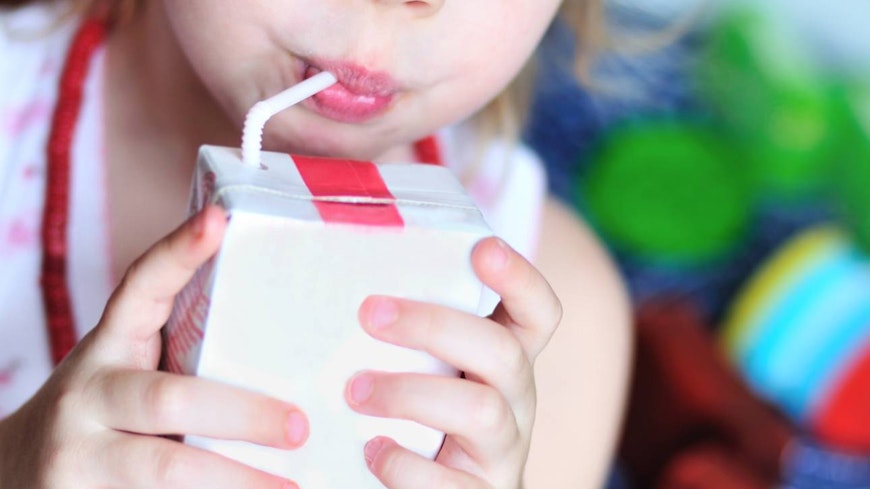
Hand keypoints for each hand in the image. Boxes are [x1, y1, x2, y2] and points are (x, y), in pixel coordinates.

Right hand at [0, 206, 307, 488]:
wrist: (21, 472)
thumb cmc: (107, 413)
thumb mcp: (131, 373)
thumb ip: (186, 358)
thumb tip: (295, 358)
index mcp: (110, 345)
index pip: (142, 286)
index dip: (179, 251)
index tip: (220, 219)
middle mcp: (89, 393)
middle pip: (168, 396)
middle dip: (241, 412)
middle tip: (298, 427)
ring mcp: (79, 453)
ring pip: (162, 466)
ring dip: (233, 479)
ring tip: (291, 487)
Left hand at [347, 237, 561, 488]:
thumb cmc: (429, 418)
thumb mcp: (438, 370)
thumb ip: (420, 335)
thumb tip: (352, 276)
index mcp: (509, 360)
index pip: (539, 313)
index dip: (521, 278)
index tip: (483, 248)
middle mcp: (516, 401)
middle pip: (502, 352)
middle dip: (434, 325)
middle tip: (370, 313)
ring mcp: (503, 452)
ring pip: (481, 411)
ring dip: (411, 394)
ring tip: (355, 390)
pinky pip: (452, 483)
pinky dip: (406, 465)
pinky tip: (371, 450)